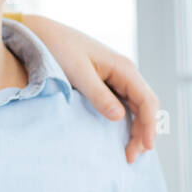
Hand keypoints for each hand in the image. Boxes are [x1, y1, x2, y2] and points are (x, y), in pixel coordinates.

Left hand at [19, 14, 158, 163]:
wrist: (42, 34)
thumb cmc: (59, 49)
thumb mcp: (78, 73)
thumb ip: (99, 95)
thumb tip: (120, 118)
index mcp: (123, 68)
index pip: (147, 101)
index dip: (149, 126)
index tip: (145, 148)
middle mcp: (124, 72)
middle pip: (144, 106)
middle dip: (142, 132)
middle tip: (130, 157)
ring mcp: (115, 76)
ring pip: (135, 106)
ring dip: (134, 128)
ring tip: (128, 151)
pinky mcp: (104, 81)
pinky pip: (122, 103)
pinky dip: (124, 121)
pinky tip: (119, 134)